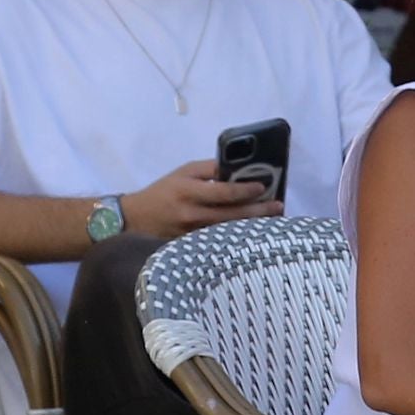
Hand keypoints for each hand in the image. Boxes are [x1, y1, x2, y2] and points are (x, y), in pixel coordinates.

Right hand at [121, 159, 282, 239]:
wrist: (136, 219)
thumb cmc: (163, 191)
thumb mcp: (183, 172)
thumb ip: (209, 169)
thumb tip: (237, 168)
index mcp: (189, 192)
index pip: (223, 192)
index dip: (245, 190)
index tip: (264, 186)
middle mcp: (192, 215)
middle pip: (232, 215)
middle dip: (258, 210)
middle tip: (278, 206)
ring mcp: (194, 234)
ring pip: (229, 230)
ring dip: (252, 224)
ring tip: (273, 218)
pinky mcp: (194, 246)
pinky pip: (221, 240)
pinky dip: (238, 235)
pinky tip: (253, 231)